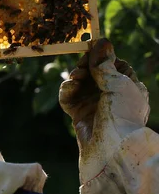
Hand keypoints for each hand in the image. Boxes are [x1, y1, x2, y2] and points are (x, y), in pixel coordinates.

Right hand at [59, 38, 149, 183]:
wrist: (113, 152)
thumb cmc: (123, 115)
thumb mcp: (119, 83)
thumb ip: (105, 62)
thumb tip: (102, 41)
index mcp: (128, 87)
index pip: (113, 64)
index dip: (101, 56)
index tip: (92, 50)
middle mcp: (111, 95)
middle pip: (93, 71)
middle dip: (85, 65)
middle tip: (83, 65)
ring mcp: (94, 105)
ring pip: (79, 82)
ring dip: (75, 76)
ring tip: (77, 77)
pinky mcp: (79, 116)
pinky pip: (68, 97)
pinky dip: (67, 90)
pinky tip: (70, 87)